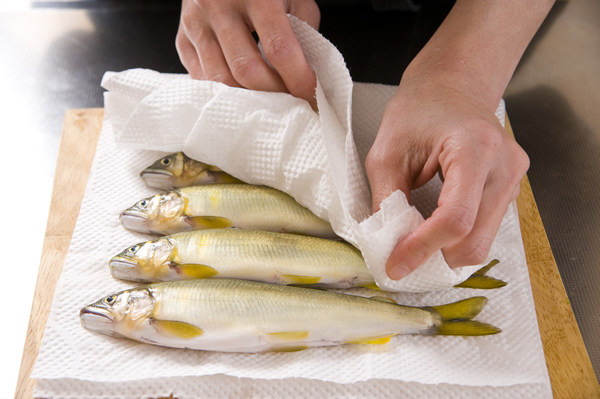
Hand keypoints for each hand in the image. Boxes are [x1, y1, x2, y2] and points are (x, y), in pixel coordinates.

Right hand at [176, 0, 319, 105]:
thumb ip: (304, 30)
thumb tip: (308, 74)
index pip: (279, 48)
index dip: (297, 78)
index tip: (310, 95)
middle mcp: (219, 7)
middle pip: (247, 70)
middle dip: (274, 94)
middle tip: (291, 100)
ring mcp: (196, 24)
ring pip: (221, 80)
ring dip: (250, 98)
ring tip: (269, 99)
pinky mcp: (183, 40)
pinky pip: (203, 79)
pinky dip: (227, 92)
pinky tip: (244, 90)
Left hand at [365, 70, 529, 279]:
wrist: (452, 87)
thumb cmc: (418, 110)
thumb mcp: (387, 152)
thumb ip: (387, 199)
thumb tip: (387, 244)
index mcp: (475, 149)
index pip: (456, 218)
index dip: (423, 247)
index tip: (395, 264)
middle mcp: (504, 167)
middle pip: (475, 239)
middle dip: (435, 257)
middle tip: (401, 259)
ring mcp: (513, 179)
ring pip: (483, 241)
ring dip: (446, 251)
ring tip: (414, 242)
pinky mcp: (509, 189)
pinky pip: (485, 229)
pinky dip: (457, 239)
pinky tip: (433, 229)